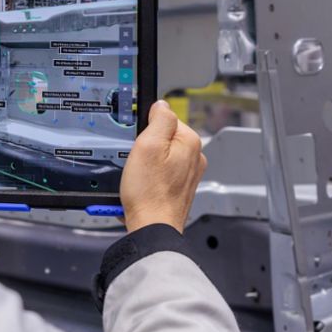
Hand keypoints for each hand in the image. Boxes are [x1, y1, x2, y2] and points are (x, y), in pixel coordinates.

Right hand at [120, 101, 206, 233]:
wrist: (152, 226)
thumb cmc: (149, 192)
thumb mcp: (147, 145)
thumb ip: (158, 118)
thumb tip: (161, 104)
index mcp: (190, 141)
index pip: (164, 118)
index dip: (145, 129)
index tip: (138, 143)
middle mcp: (195, 157)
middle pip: (162, 138)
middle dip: (146, 147)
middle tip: (137, 162)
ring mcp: (189, 174)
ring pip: (161, 156)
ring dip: (147, 164)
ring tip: (140, 178)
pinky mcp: (180, 188)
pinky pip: (161, 174)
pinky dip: (150, 179)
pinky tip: (143, 188)